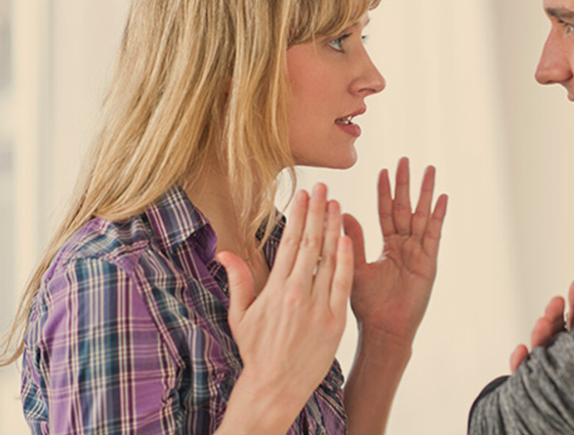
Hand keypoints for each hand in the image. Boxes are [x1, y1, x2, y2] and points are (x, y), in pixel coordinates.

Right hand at [215, 184, 352, 432]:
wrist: (276, 386)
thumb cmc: (257, 351)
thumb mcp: (240, 315)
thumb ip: (238, 280)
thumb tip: (224, 251)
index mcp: (276, 289)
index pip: (290, 242)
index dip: (298, 215)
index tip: (302, 194)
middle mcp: (298, 293)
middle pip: (311, 243)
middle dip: (318, 211)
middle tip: (323, 187)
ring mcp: (319, 306)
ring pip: (330, 258)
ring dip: (334, 228)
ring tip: (337, 204)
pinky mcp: (336, 320)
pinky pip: (344, 283)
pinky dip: (347, 260)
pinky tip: (348, 238)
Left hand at [344, 157, 447, 347]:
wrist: (383, 330)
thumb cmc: (367, 306)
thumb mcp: (355, 267)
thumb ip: (352, 240)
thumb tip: (341, 213)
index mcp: (387, 246)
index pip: (385, 212)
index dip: (385, 191)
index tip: (384, 170)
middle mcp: (404, 246)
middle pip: (405, 207)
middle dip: (406, 184)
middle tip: (405, 159)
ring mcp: (419, 252)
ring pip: (421, 215)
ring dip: (425, 192)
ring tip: (429, 169)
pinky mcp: (429, 262)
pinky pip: (433, 234)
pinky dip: (438, 215)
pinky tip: (442, 197)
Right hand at [509, 280, 573, 373]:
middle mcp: (563, 360)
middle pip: (557, 333)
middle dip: (555, 314)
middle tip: (557, 301)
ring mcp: (545, 373)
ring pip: (540, 350)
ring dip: (540, 334)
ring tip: (543, 324)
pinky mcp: (529, 387)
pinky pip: (521, 374)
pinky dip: (519, 362)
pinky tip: (521, 351)